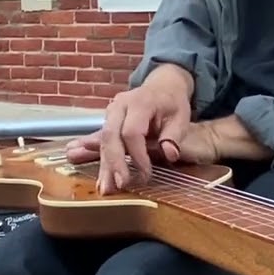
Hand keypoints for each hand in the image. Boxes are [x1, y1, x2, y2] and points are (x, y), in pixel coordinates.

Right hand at [94, 74, 192, 193]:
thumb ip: (174, 135)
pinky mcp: (108, 121)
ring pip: (103, 140)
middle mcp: (120, 105)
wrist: (162, 86)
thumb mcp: (181, 116)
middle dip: (115, 163)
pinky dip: (100, 159)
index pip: (132, 131)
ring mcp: (111, 112)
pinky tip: (92, 173)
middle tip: (120, 186)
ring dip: (105, 166)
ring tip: (105, 188)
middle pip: (111, 135)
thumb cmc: (173, 103)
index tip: (146, 175)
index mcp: (140, 102)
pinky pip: (102, 141)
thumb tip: (170, 154)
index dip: (137, 155)